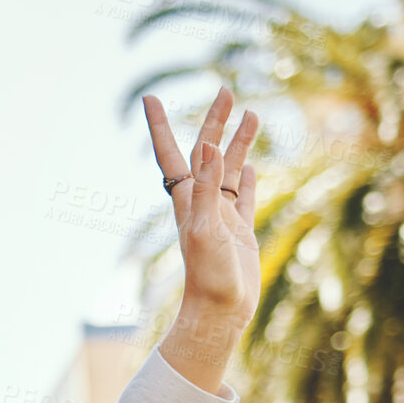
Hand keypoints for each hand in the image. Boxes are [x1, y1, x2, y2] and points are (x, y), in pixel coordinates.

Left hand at [142, 87, 261, 328]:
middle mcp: (202, 202)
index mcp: (187, 198)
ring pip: (231, 169)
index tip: (150, 98)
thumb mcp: (207, 228)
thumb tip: (208, 148)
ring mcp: (222, 215)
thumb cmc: (209, 275)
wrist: (221, 311)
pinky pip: (244, 196)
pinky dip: (248, 178)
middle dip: (215, 121)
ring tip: (252, 113)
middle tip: (226, 90)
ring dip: (239, 142)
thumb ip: (207, 189)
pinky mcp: (240, 230)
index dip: (159, 126)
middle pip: (206, 152)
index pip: (171, 154)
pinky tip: (253, 166)